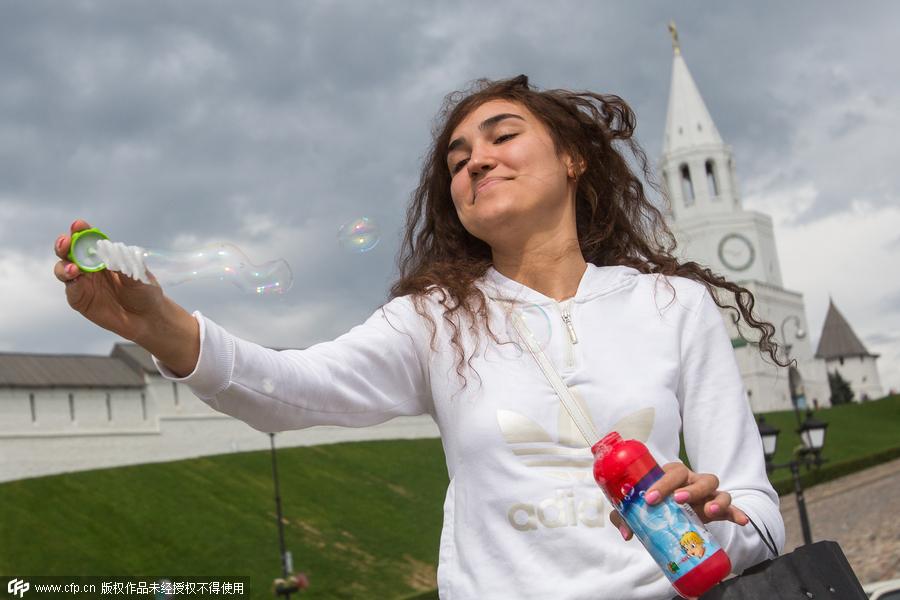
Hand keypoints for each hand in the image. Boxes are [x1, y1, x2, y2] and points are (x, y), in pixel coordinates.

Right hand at [53, 219, 164, 341]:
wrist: (148, 317)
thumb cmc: (145, 291)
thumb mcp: (139, 274)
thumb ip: (124, 264)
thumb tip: (109, 255)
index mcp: (104, 255)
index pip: (88, 239)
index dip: (81, 231)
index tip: (78, 225)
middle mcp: (90, 266)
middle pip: (69, 251)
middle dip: (64, 245)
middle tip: (65, 243)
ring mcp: (83, 283)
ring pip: (64, 269)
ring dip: (64, 266)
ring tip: (73, 269)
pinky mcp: (80, 299)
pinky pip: (71, 290)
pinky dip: (70, 284)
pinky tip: (75, 280)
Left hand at [608, 462, 748, 540]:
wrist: (670, 509)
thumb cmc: (652, 504)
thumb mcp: (637, 509)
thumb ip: (625, 518)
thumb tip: (626, 533)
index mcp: (672, 475)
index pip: (670, 472)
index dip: (662, 483)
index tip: (650, 499)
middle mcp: (692, 481)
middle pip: (698, 478)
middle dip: (690, 489)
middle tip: (677, 501)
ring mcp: (706, 494)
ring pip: (716, 488)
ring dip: (715, 500)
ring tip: (708, 512)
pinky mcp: (717, 508)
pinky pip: (731, 508)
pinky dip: (736, 513)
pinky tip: (741, 521)